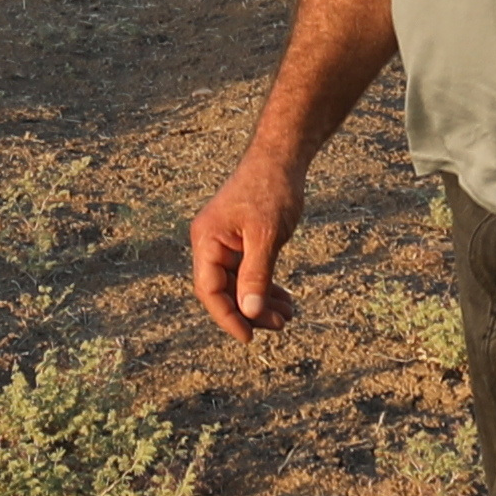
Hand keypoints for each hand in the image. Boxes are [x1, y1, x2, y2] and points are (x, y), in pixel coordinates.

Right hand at [187, 155, 307, 339]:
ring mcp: (225, 243)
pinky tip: (285, 300)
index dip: (228, 317)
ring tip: (288, 315)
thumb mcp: (266, 236)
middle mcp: (210, 244)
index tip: (250, 337)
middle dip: (250, 312)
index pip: (209, 290)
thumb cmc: (271, 190)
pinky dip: (265, 287)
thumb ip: (256, 275)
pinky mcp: (241, 241)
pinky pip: (249, 273)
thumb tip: (250, 313)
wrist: (281, 158)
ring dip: (261, 302)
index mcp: (206, 241)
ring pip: (239, 285)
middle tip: (280, 324)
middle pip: (223, 291)